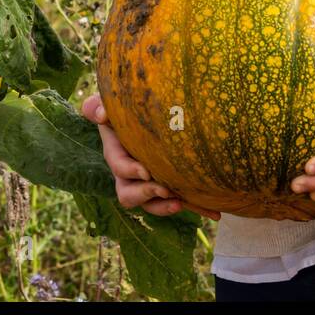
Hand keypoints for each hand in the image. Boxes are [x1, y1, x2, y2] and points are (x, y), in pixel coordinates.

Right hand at [81, 93, 220, 220]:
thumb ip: (98, 105)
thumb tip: (101, 114)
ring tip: (180, 203)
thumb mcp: (109, 101)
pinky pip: (181, 200)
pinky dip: (197, 208)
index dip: (129, 171)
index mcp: (117, 153)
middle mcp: (130, 173)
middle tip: (164, 191)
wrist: (147, 112)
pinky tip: (215, 213)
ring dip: (164, 208)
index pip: (118, 166)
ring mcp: (149, 181)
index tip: (145, 171)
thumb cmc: (124, 106)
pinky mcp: (170, 185)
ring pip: (151, 204)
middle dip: (146, 195)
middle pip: (129, 194)